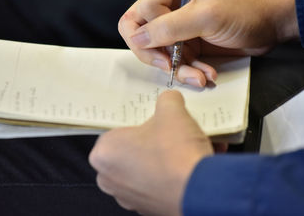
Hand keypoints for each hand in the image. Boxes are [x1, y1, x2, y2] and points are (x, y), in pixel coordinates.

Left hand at [89, 90, 213, 215]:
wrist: (199, 190)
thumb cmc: (175, 151)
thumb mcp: (171, 111)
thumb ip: (167, 100)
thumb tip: (171, 99)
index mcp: (104, 153)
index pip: (119, 130)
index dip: (140, 122)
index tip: (156, 119)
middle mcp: (110, 179)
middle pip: (135, 149)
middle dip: (156, 140)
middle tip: (174, 130)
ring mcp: (130, 197)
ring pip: (150, 167)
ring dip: (170, 156)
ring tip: (193, 143)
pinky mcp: (150, 209)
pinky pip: (162, 184)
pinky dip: (177, 173)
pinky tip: (198, 160)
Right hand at [118, 0, 298, 86]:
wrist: (268, 26)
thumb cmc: (245, 11)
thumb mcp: (206, 17)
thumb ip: (169, 27)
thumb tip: (138, 39)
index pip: (140, 13)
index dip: (150, 36)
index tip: (168, 53)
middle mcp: (168, 0)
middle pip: (141, 33)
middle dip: (158, 55)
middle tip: (174, 67)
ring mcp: (176, 21)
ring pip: (157, 51)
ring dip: (178, 67)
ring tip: (200, 75)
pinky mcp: (184, 38)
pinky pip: (173, 59)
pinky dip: (188, 70)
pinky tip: (205, 73)